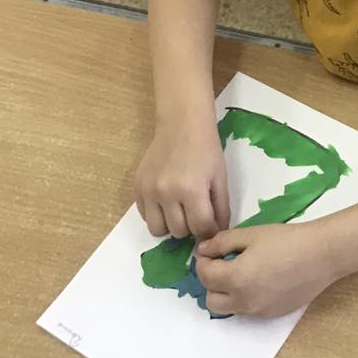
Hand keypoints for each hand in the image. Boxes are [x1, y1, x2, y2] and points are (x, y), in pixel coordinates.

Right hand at [135, 118, 229, 240]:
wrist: (182, 124)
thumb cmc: (206, 149)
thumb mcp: (220, 178)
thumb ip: (220, 209)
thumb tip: (217, 233)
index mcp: (191, 190)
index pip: (201, 228)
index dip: (209, 231)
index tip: (211, 226)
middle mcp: (166, 193)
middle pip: (179, 232)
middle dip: (191, 226)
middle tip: (196, 211)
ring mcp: (149, 190)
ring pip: (158, 230)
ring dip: (171, 225)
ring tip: (180, 209)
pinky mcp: (137, 187)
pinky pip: (145, 216)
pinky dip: (156, 214)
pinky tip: (166, 200)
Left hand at [196, 222, 338, 318]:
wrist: (321, 255)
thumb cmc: (287, 240)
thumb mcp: (252, 234)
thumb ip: (222, 242)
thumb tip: (203, 250)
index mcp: (236, 279)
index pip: (205, 275)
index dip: (203, 260)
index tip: (211, 250)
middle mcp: (243, 301)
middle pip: (211, 300)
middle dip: (211, 282)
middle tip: (223, 263)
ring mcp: (258, 312)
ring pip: (229, 308)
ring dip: (227, 293)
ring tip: (243, 272)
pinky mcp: (271, 315)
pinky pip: (248, 310)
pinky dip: (246, 297)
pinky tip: (262, 279)